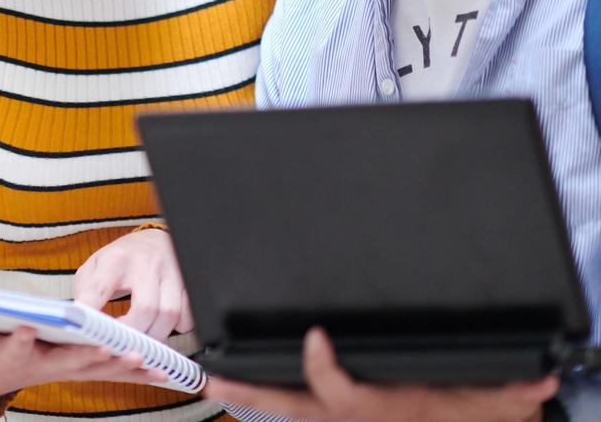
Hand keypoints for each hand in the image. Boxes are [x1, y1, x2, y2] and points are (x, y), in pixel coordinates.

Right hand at [0, 314, 168, 403]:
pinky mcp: (74, 370)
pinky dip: (132, 370)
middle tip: (107, 349)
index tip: (27, 328)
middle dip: (88, 355)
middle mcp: (41, 366)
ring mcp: (60, 369)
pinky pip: (106, 372)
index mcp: (11, 356)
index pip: (17, 346)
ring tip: (144, 360)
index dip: (22, 338)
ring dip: (119, 366)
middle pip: (66, 361)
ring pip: (94, 368)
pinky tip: (158, 370)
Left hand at [73, 228, 192, 340]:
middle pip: (145, 308)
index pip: (100, 289)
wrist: (152, 240)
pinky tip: (163, 327)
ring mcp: (171, 273)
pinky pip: (188, 316)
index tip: (88, 332)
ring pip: (169, 315)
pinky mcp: (188, 284)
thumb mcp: (95, 266)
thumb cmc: (120, 259)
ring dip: (155, 336)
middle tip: (122, 346)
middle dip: (133, 334)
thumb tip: (80, 321)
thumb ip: (86, 291)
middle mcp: (146, 264)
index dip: (92, 313)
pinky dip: (177, 328)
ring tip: (142, 342)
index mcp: (116, 259)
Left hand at [204, 328, 557, 421]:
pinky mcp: (334, 417)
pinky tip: (244, 380)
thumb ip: (508, 390)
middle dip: (250, 388)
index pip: (339, 391)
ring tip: (214, 373)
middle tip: (213, 372)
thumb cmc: (469, 417)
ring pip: (285, 407)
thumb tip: (535, 380)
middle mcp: (351, 418)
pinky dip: (269, 394)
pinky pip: (296, 408)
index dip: (322, 366)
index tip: (314, 335)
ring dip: (250, 390)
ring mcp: (338, 421)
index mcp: (381, 409)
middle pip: (289, 404)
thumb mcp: (491, 403)